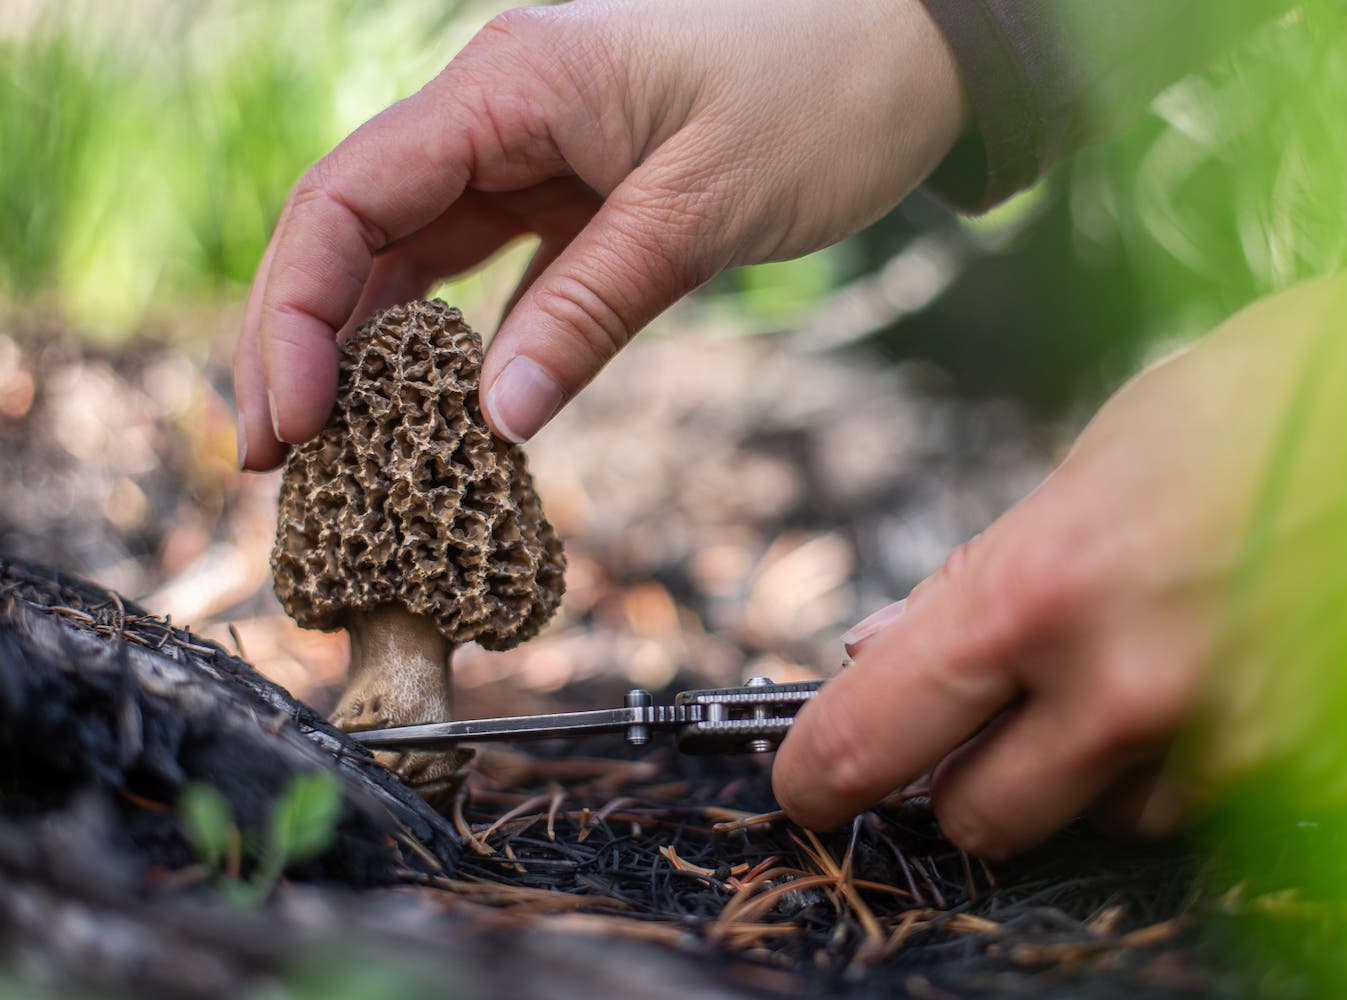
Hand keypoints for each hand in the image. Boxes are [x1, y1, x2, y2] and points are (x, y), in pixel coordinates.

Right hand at [235, 0, 964, 468]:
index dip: (295, 315)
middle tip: (277, 464)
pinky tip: (429, 411)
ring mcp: (532, 153)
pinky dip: (450, 340)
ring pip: (408, 253)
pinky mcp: (574, 196)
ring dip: (364, 350)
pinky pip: (483, 270)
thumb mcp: (705, 208)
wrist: (910, 49)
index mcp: (511, 85)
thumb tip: (494, 420)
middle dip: (302, 344)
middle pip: (353, 227)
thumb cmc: (821, 97)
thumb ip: (593, 307)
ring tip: (335, 456)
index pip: (350, 196)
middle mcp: (500, 112)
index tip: (287, 427)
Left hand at [773, 271, 1346, 855]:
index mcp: (1039, 588)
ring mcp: (1225, 741)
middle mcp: (1125, 685)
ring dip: (1076, 775)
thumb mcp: (1080, 469)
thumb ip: (975, 583)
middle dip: (954, 780)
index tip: (807, 783)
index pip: (876, 733)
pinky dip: (1173, 768)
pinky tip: (1201, 680)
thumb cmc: (1252, 403)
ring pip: (1091, 824)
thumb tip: (887, 652)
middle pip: (973, 819)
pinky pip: (1195, 812)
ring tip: (1121, 669)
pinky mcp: (1308, 768)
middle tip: (970, 725)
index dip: (820, 772)